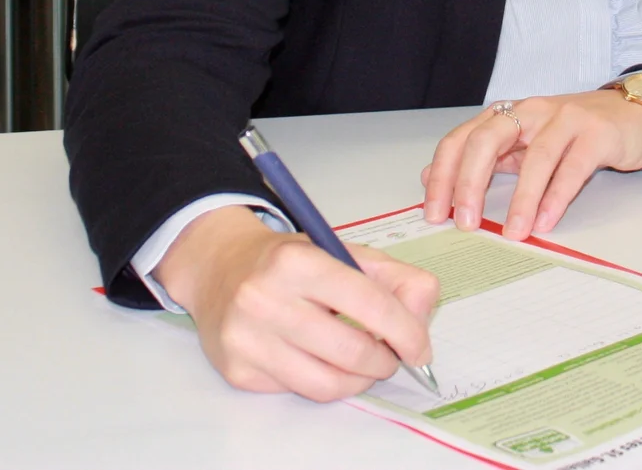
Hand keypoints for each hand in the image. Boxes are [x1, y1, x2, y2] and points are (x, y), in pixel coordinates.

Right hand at [154, 206, 439, 401]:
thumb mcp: (341, 251)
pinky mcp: (237, 371)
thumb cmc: (288, 261)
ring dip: (359, 379)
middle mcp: (265, 299)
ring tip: (363, 363)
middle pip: (351, 352)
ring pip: (327, 383)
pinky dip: (323, 381)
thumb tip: (423, 313)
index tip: (420, 348)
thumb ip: (394, 277)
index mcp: (297, 260)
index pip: (369, 304)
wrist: (219, 267)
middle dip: (384, 362)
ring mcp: (247, 339)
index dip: (406, 331)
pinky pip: (299, 391)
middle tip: (391, 357)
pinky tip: (320, 359)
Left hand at [421, 92, 641, 241]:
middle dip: (469, 183)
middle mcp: (530, 111)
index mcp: (506, 115)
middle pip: (486, 141)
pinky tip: (545, 221)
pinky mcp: (596, 134)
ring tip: (513, 233)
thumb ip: (486, 160)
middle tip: (463, 223)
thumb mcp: (523, 144)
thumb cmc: (573, 133)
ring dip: (520, 199)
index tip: (434, 212)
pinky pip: (572, 168)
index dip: (444, 175)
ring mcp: (565, 119)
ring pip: (534, 158)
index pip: (461, 139)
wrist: (630, 114)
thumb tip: (434, 178)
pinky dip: (556, 197)